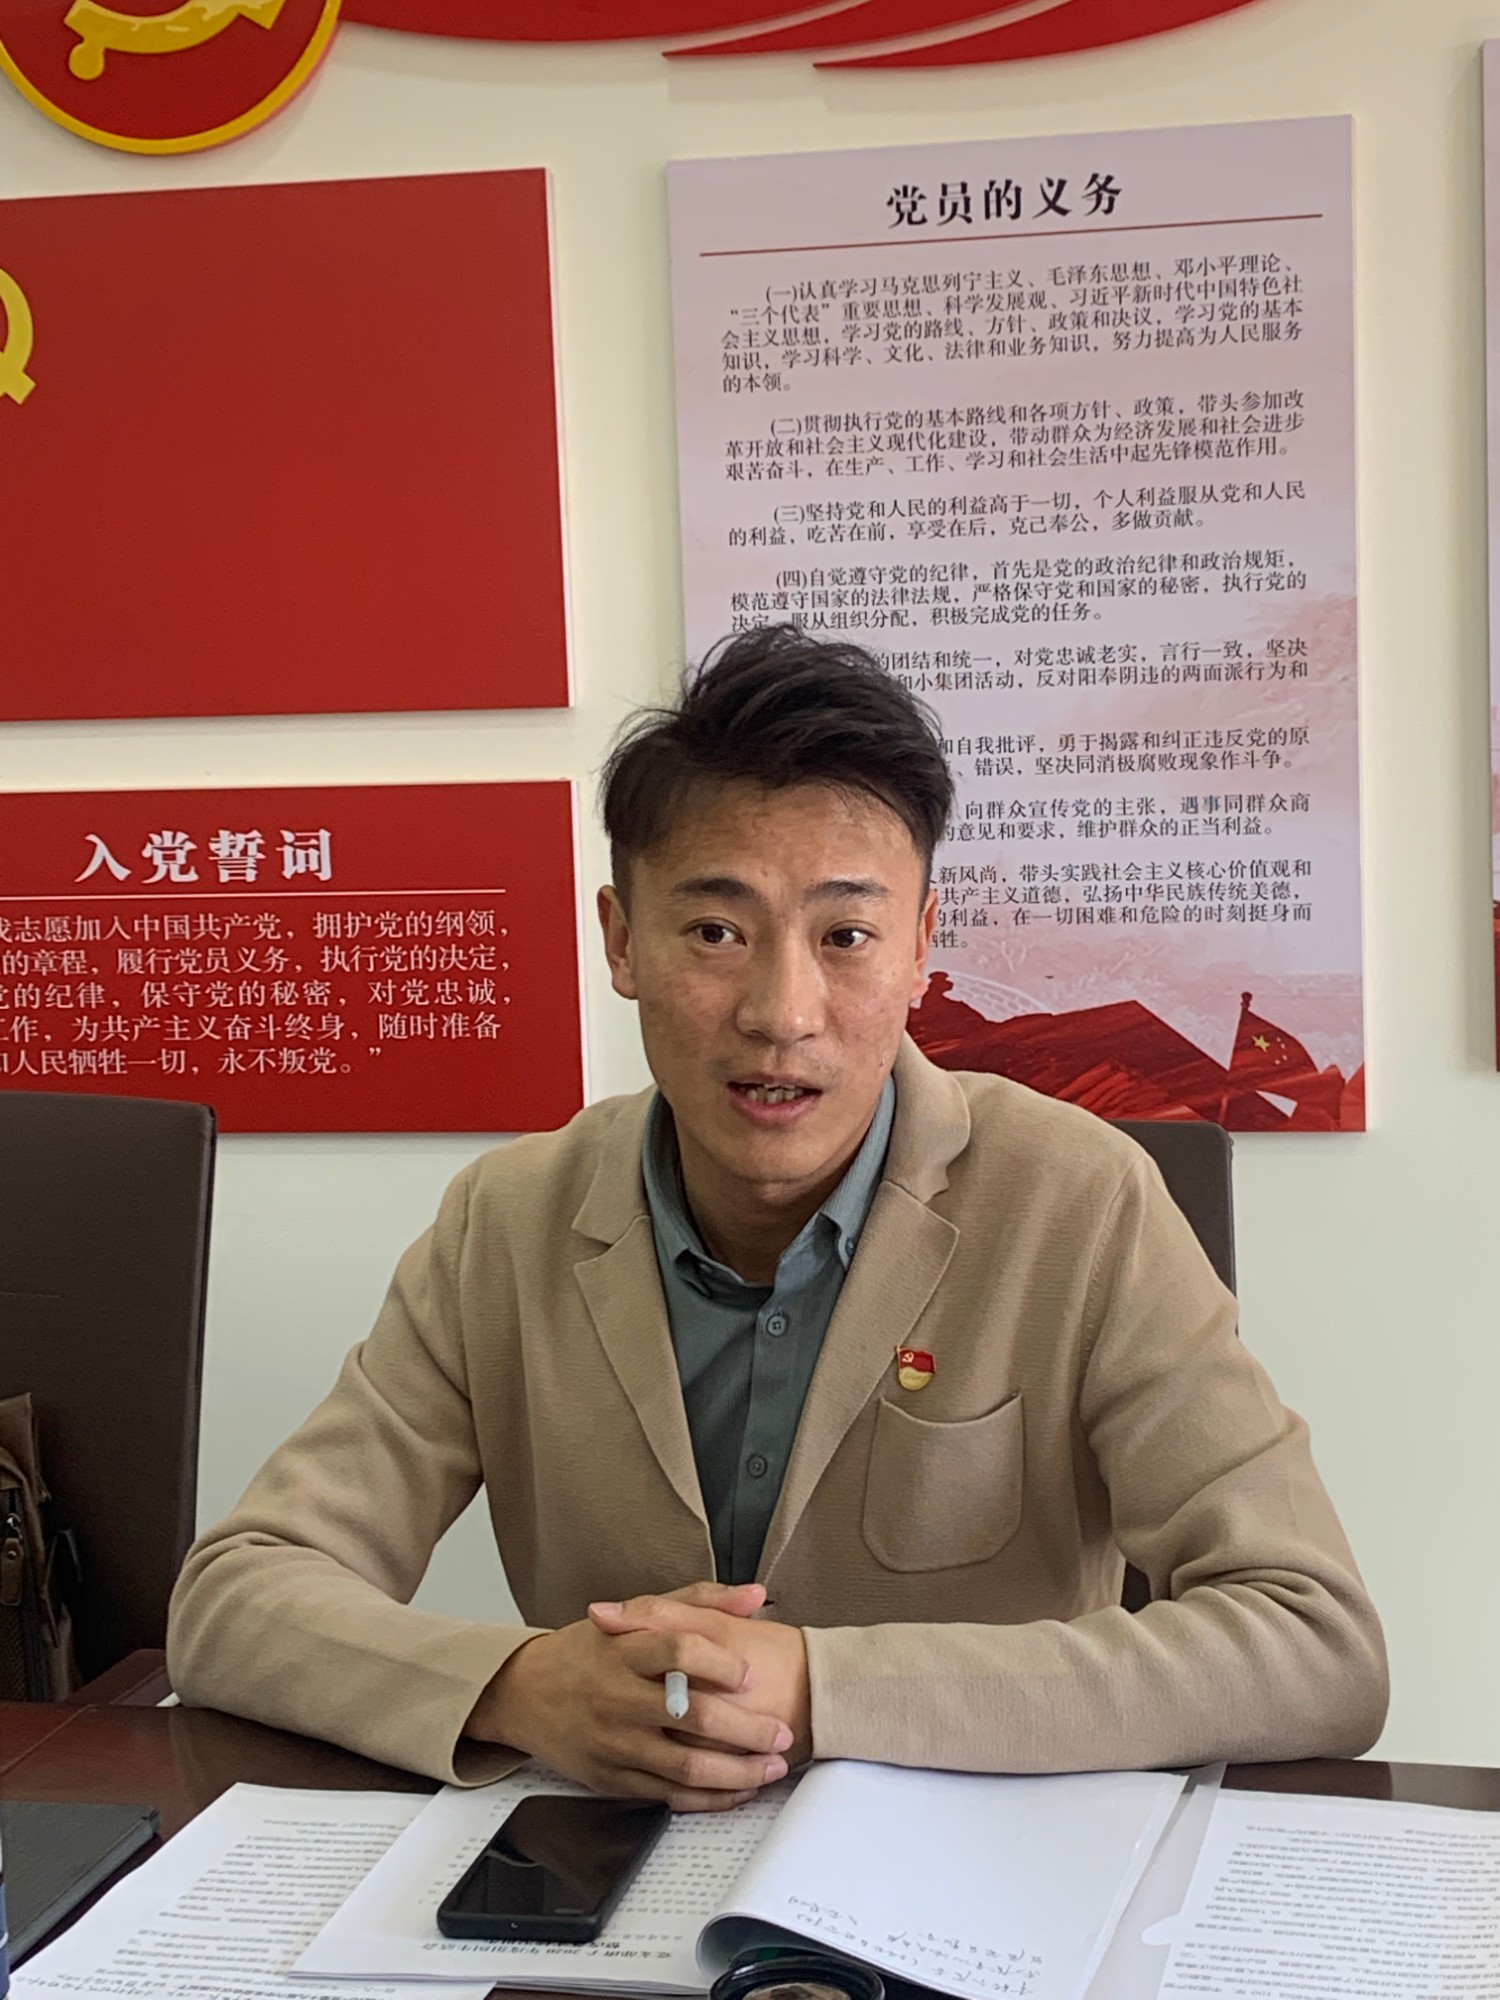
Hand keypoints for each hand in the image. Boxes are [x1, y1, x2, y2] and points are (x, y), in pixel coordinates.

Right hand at [467, 1581, 793, 1811]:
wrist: (523, 1693)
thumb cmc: (586, 1651)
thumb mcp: (634, 1614)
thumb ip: (697, 1601)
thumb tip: (756, 1596)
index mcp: (623, 1650)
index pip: (678, 1650)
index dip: (721, 1661)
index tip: (752, 1674)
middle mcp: (618, 1697)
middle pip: (692, 1714)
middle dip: (748, 1728)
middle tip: (782, 1730)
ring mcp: (615, 1743)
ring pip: (687, 1765)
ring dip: (739, 1771)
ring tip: (773, 1766)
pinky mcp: (612, 1779)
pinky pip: (670, 1795)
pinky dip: (711, 1797)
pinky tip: (738, 1789)